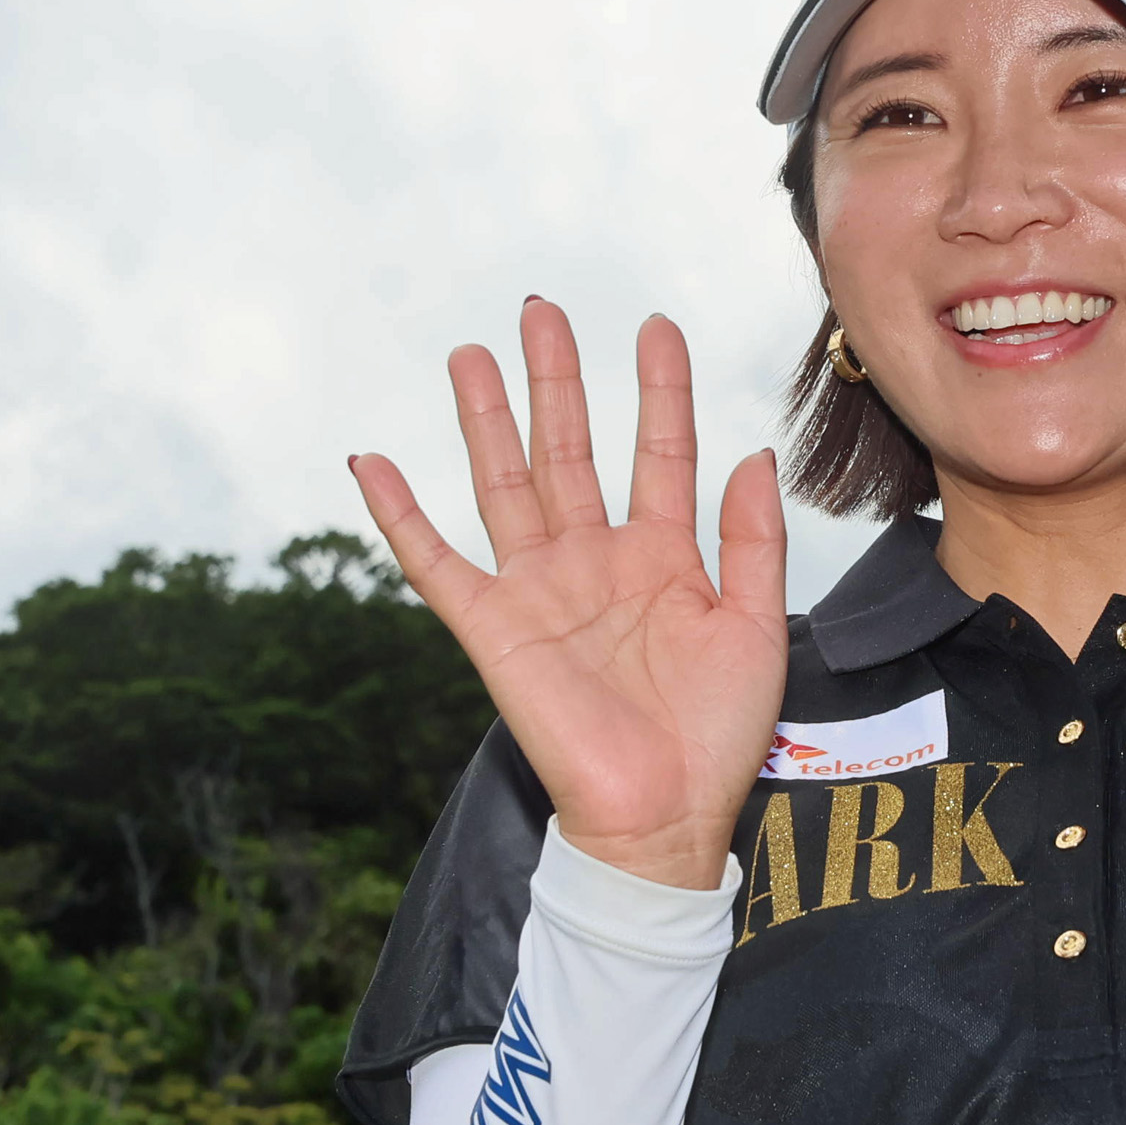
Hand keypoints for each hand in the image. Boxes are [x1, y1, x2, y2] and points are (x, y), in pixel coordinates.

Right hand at [347, 300, 788, 888]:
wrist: (665, 815)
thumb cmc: (716, 734)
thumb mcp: (754, 625)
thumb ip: (752, 539)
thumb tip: (751, 452)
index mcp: (662, 557)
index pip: (660, 451)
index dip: (659, 388)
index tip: (655, 324)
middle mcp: (594, 561)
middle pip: (570, 450)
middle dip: (557, 381)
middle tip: (541, 309)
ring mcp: (539, 590)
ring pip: (505, 484)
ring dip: (486, 420)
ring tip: (471, 353)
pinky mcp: (492, 628)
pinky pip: (434, 562)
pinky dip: (400, 514)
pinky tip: (370, 461)